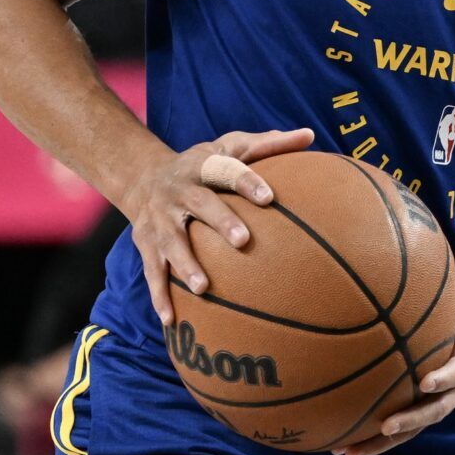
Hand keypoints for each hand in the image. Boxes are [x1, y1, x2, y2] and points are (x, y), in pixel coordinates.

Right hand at [125, 127, 313, 327]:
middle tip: (243, 242)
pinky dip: (159, 296)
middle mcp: (179, 191)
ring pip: (172, 240)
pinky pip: (152, 271)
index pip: (227, 170)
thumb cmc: (204, 166)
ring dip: (185, 264)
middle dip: (220, 222)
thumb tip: (311, 135)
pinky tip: (170, 319)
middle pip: (200, 204)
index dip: (247, 182)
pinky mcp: (146, 243)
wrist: (143, 177)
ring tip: (203, 288)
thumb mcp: (231, 147)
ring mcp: (160, 218)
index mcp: (203, 166)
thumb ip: (269, 144)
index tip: (269, 197)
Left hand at [332, 254, 454, 454]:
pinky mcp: (423, 410)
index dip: (445, 378)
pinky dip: (373, 441)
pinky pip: (400, 430)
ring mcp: (439, 404)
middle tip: (385, 426)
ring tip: (348, 452)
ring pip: (413, 430)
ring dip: (381, 443)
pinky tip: (341, 446)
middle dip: (410, 421)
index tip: (425, 382)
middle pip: (434, 412)